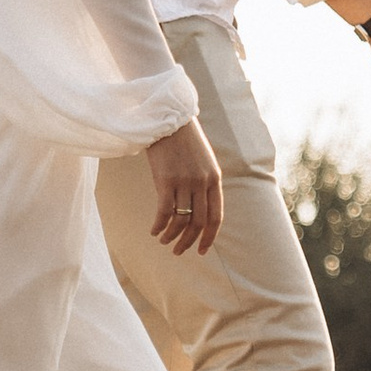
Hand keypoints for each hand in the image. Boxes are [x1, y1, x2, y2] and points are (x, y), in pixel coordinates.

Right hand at [145, 119, 223, 256]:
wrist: (168, 119)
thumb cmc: (183, 141)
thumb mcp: (202, 161)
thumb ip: (203, 184)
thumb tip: (196, 210)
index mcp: (214, 179)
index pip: (216, 217)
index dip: (209, 237)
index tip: (201, 250)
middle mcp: (202, 183)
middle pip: (198, 223)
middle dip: (188, 241)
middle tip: (178, 251)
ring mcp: (185, 182)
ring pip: (181, 220)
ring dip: (171, 236)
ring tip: (163, 241)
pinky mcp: (166, 180)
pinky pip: (164, 212)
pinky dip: (159, 225)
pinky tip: (154, 230)